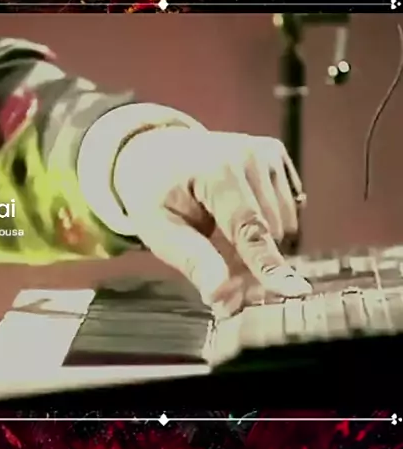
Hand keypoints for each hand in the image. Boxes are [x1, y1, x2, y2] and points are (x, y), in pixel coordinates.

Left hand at [113, 126, 311, 317]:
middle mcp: (249, 155)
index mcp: (216, 170)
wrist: (157, 152)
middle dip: (251, 260)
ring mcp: (266, 152)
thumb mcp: (158, 231)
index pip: (249, 228)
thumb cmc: (155, 194)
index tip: (294, 291)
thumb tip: (220, 296)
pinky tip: (238, 216)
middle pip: (271, 233)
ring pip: (286, 225)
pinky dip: (268, 224)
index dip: (268, 264)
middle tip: (218, 262)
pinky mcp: (277, 156)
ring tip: (222, 233)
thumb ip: (193, 261)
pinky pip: (290, 209)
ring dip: (261, 242)